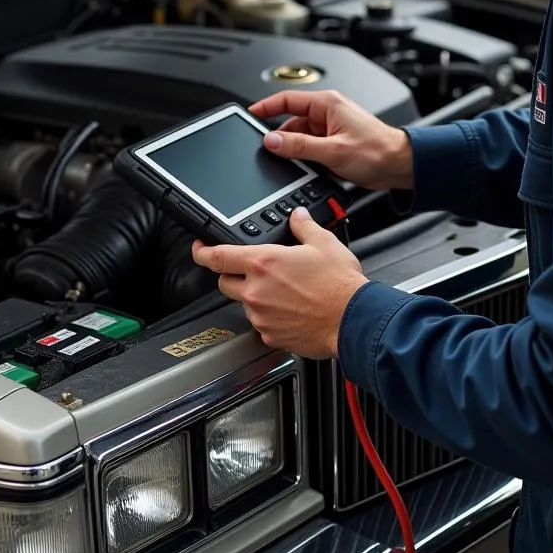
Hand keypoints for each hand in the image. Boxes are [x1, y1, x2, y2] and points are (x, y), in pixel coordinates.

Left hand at [191, 207, 367, 358]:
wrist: (353, 320)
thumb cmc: (340, 285)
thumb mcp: (324, 243)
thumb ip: (303, 226)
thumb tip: (297, 217)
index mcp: (263, 263)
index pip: (218, 257)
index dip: (202, 251)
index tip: (199, 248)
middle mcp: (257, 291)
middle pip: (225, 282)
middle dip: (232, 275)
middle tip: (252, 271)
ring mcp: (262, 316)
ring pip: (244, 304)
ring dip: (254, 297)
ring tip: (282, 292)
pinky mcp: (271, 336)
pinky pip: (261, 324)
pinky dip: (269, 316)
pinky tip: (290, 310)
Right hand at [249, 90, 413, 190]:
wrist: (400, 165)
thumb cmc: (377, 151)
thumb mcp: (333, 150)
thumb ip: (300, 146)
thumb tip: (272, 141)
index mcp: (327, 104)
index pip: (287, 99)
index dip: (265, 106)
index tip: (249, 114)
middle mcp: (327, 112)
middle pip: (291, 120)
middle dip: (279, 136)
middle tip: (267, 150)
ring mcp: (330, 127)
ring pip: (299, 136)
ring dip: (293, 148)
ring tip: (292, 162)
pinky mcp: (333, 142)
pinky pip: (309, 146)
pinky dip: (303, 155)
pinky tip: (304, 166)